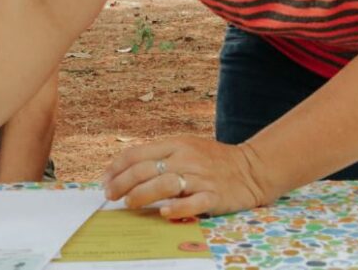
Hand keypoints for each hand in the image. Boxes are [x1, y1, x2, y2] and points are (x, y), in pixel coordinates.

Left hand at [102, 136, 273, 217]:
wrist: (252, 168)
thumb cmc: (213, 160)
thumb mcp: (186, 148)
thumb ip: (161, 156)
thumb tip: (128, 170)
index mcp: (176, 144)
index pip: (138, 153)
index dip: (117, 167)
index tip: (105, 179)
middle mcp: (185, 158)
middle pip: (146, 169)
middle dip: (122, 182)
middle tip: (110, 195)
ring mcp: (200, 176)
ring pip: (165, 184)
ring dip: (143, 194)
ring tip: (129, 203)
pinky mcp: (214, 195)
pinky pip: (194, 202)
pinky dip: (177, 207)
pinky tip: (164, 213)